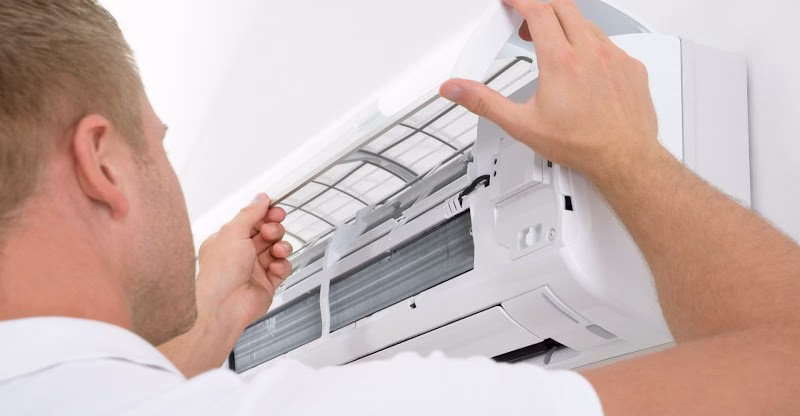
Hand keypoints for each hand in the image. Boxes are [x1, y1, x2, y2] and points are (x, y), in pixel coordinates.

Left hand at [197, 193, 292, 332]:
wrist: (225, 307)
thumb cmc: (220, 273)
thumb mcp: (233, 233)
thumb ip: (250, 213)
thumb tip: (260, 199)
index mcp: (227, 240)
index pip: (251, 221)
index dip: (265, 214)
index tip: (275, 210)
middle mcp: (240, 254)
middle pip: (267, 233)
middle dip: (273, 229)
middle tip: (271, 232)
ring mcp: (255, 269)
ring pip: (277, 249)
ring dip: (280, 246)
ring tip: (276, 250)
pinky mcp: (267, 283)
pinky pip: (283, 268)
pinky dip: (282, 265)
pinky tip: (276, 266)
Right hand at [440, 0, 660, 179]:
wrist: (624, 158)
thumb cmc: (582, 145)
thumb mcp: (522, 125)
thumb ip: (484, 102)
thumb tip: (456, 89)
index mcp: (560, 62)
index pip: (537, 10)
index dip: (520, 1)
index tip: (512, 2)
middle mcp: (590, 52)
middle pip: (563, 7)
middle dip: (540, 8)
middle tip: (527, 23)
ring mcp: (614, 57)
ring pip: (587, 23)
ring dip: (566, 26)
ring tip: (554, 46)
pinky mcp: (631, 66)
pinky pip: (609, 43)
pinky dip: (591, 45)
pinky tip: (584, 65)